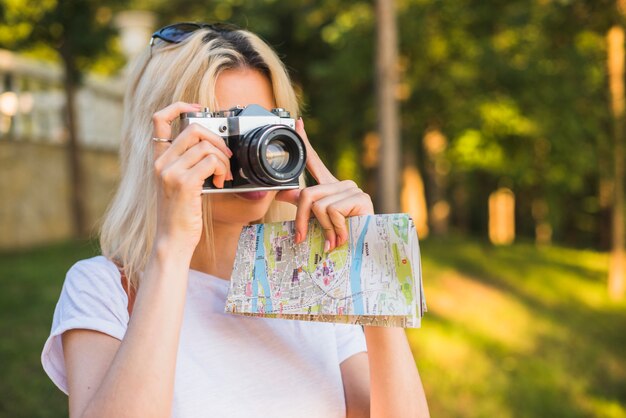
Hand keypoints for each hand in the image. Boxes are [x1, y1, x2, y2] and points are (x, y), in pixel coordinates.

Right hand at [151, 102, 233, 253]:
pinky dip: (222, 170)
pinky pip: (210, 161)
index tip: (198, 108)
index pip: (159, 119)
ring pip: (205, 145)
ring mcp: (170, 171)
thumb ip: (190, 165)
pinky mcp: (183, 182)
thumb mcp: (180, 185)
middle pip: (193, 128)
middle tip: (225, 156)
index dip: (179, 106)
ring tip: (223, 175)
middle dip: (217, 139)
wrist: (172, 241)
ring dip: (223, 159)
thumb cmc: (180, 216)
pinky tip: (220, 184)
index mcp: (159, 160)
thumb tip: (214, 148)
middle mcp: (161, 162)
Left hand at [275, 118, 373, 251]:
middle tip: (302, 238)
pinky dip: (334, 229)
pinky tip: (344, 236)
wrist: (367, 252)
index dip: (305, 143)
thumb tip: (281, 193)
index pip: (315, 162)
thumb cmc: (343, 238)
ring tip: (334, 240)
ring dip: (322, 228)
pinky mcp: (360, 198)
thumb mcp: (318, 222)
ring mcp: (352, 190)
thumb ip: (303, 206)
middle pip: (306, 193)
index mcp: (331, 188)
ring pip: (318, 205)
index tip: (297, 123)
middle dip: (300, 219)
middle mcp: (342, 184)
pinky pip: (331, 211)